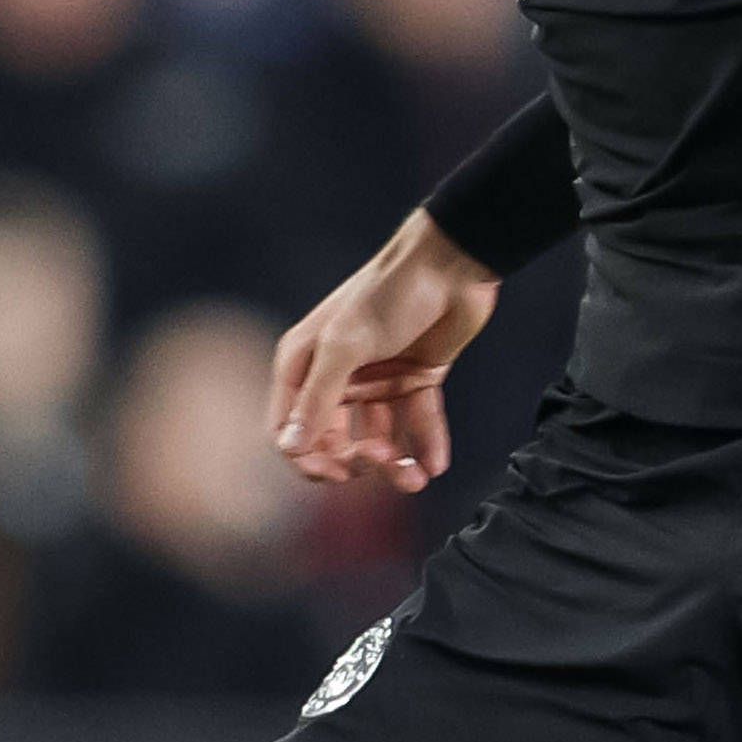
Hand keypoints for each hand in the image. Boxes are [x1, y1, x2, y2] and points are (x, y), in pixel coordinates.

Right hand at [270, 213, 501, 490]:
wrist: (452, 264)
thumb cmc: (389, 293)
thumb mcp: (345, 345)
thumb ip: (317, 398)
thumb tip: (290, 448)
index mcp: (304, 363)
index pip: (289, 428)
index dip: (307, 458)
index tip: (336, 474)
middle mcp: (336, 374)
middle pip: (333, 440)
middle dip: (355, 462)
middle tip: (379, 461)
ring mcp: (377, 378)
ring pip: (377, 437)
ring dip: (392, 464)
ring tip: (414, 477)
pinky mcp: (414, 378)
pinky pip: (416, 422)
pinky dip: (425, 445)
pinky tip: (434, 465)